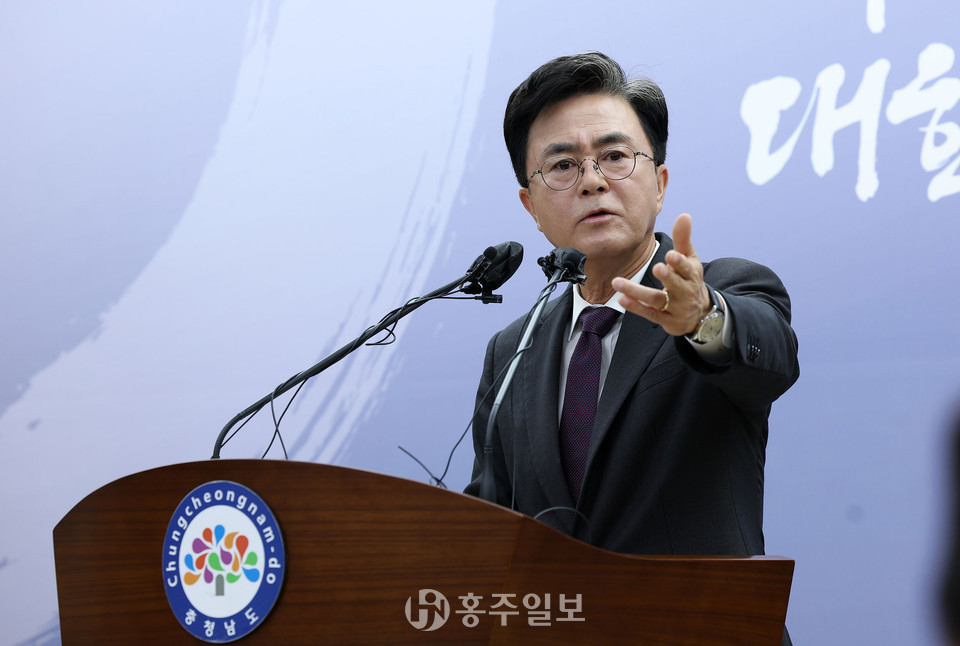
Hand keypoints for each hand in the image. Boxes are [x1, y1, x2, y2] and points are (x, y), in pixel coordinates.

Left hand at [612, 213, 711, 336]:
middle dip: (668, 277)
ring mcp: (675, 308)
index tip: (671, 255)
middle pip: (676, 285)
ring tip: (618, 282)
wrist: (700, 313)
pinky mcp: (665, 320)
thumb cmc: (689, 279)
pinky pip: (649, 314)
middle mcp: (685, 292)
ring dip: (637, 291)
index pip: (687, 268)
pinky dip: (636, 307)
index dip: (679, 263)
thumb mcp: (690, 259)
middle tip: (657, 268)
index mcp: (691, 275)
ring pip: (656, 300)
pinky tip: (622, 299)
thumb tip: (684, 215)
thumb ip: (683, 238)